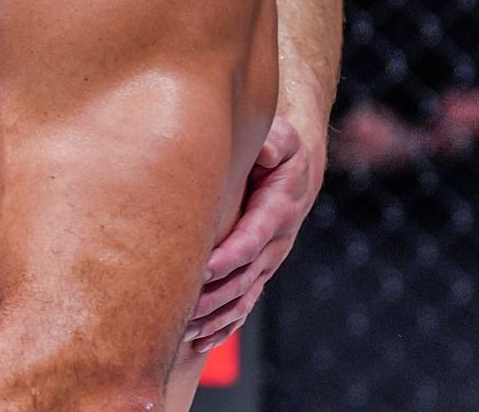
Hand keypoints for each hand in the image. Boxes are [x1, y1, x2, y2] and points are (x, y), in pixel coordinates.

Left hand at [187, 115, 321, 352]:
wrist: (297, 171)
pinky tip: (202, 341)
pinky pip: (243, 304)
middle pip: (243, 277)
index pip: (252, 239)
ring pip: (241, 296)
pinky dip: (224, 325)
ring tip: (184, 330)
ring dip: (214, 316)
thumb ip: (273, 141)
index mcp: (279, 210)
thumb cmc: (280, 150)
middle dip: (213, 295)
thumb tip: (263, 148)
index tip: (202, 268)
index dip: (229, 256)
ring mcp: (268, 261)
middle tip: (181, 309)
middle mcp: (276, 243)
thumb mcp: (281, 138)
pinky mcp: (259, 271)